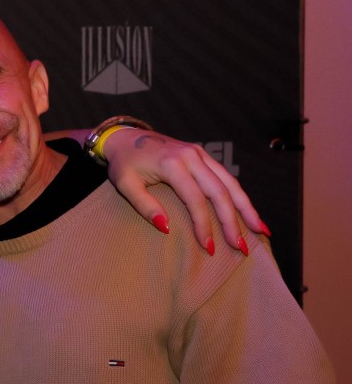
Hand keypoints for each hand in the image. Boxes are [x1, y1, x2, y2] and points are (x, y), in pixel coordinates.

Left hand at [103, 130, 266, 255]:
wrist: (126, 136)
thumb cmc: (124, 163)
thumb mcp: (125, 184)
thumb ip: (144, 205)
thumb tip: (167, 228)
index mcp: (172, 164)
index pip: (195, 200)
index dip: (203, 225)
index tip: (208, 247)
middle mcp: (192, 157)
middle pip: (220, 192)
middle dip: (232, 221)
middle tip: (241, 247)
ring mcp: (200, 154)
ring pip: (230, 183)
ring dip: (246, 208)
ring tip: (261, 230)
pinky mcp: (203, 155)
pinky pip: (226, 177)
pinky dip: (239, 195)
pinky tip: (249, 211)